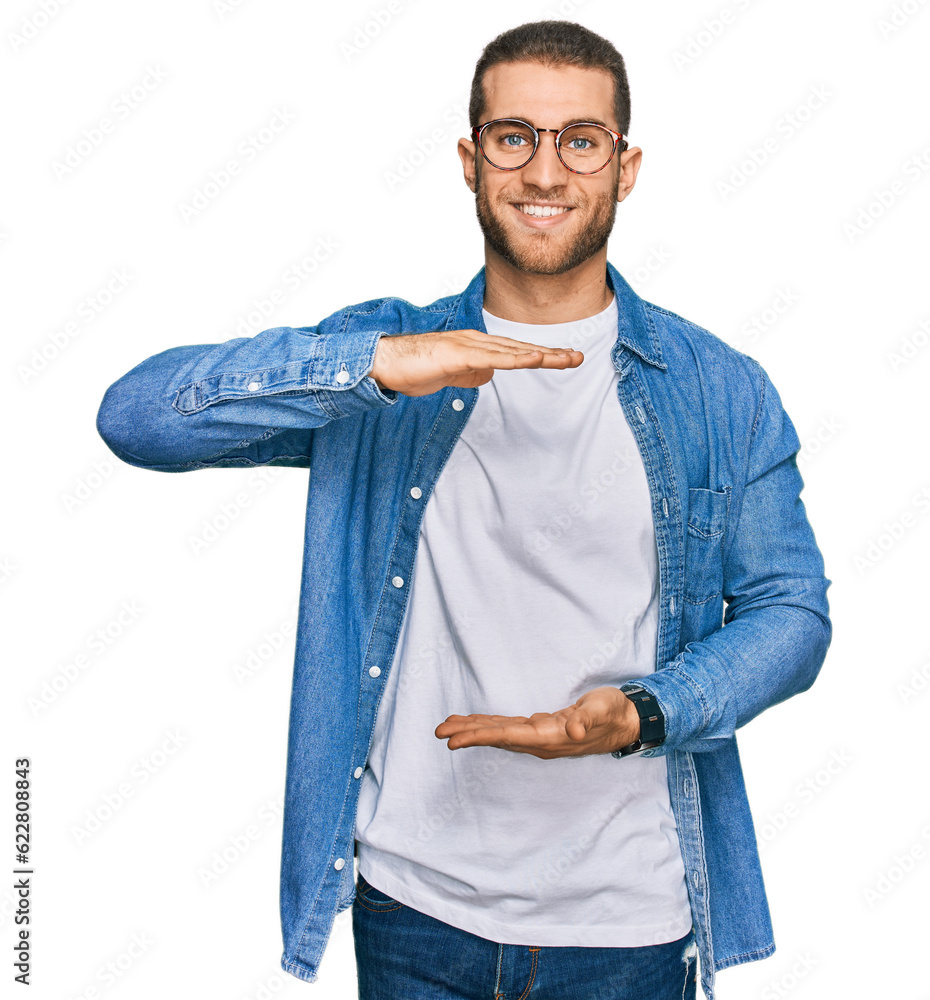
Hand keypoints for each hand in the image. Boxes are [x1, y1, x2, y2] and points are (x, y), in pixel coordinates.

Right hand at [367, 329, 582, 397]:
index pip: (514, 352)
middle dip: (551, 353)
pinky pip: (493, 358)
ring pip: (512, 351)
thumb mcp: (451, 376)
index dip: (541, 355)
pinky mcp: (458, 354)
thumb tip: (488, 375)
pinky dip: (516, 359)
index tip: (564, 359)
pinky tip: (534, 359)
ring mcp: (468, 345)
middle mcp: (476, 341)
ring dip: (541, 355)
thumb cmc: (413, 368)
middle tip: (578, 357)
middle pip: (520, 348)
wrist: (385, 362)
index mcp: (475, 347)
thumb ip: (471, 373)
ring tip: (566, 358)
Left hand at [434, 686, 640, 759]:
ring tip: (448, 726)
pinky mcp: (542, 730)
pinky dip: (489, 726)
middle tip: (439, 731)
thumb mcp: (601, 711)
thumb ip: (586, 720)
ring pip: (500, 733)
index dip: (478, 737)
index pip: (506, 736)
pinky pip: (508, 729)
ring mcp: (540, 738)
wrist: (626, 722)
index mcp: (549, 737)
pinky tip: (477, 724)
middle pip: (497, 737)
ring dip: (474, 730)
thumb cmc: (612, 713)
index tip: (453, 740)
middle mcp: (540, 741)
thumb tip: (574, 732)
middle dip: (468, 734)